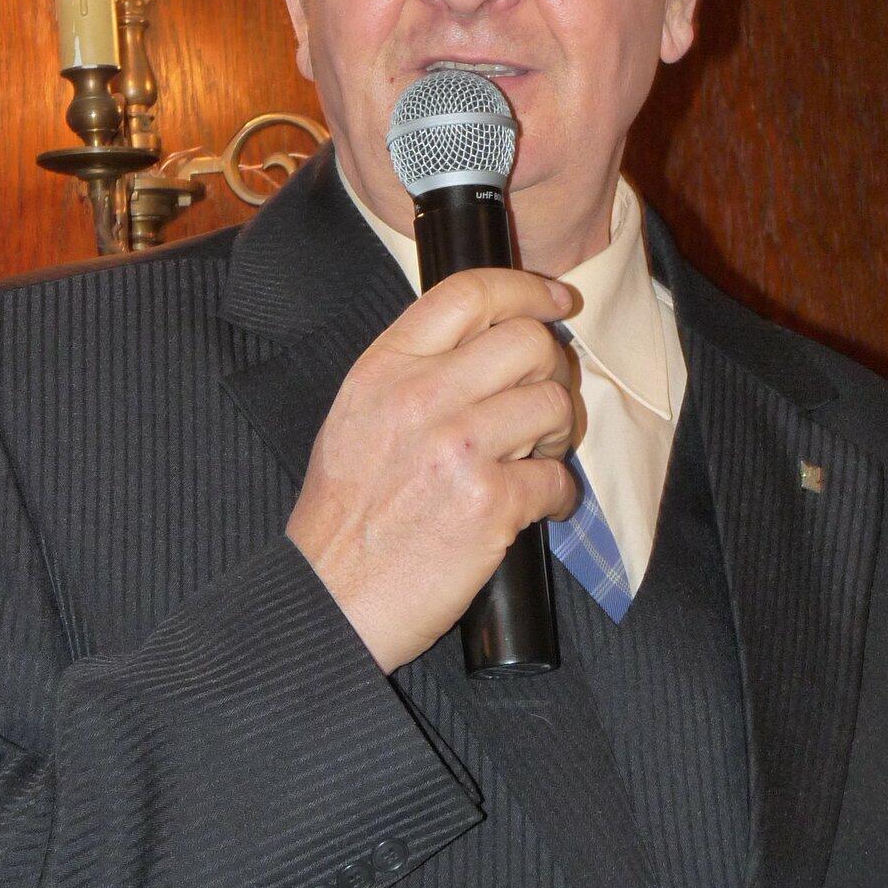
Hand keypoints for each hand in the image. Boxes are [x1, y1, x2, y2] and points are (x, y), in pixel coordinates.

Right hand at [286, 269, 576, 673]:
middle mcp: (420, 396)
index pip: (468, 292)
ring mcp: (457, 448)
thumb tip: (485, 340)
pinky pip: (558, 478)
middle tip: (537, 408)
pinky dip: (558, 497)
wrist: (329, 599)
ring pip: (553, 403)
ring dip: (556, 434)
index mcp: (383, 368)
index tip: (554, 301)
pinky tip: (534, 509)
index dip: (524, 289)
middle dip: (550, 371)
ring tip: (531, 460)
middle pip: (528, 342)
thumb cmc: (343, 516)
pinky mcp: (489, 504)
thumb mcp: (355, 415)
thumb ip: (411, 370)